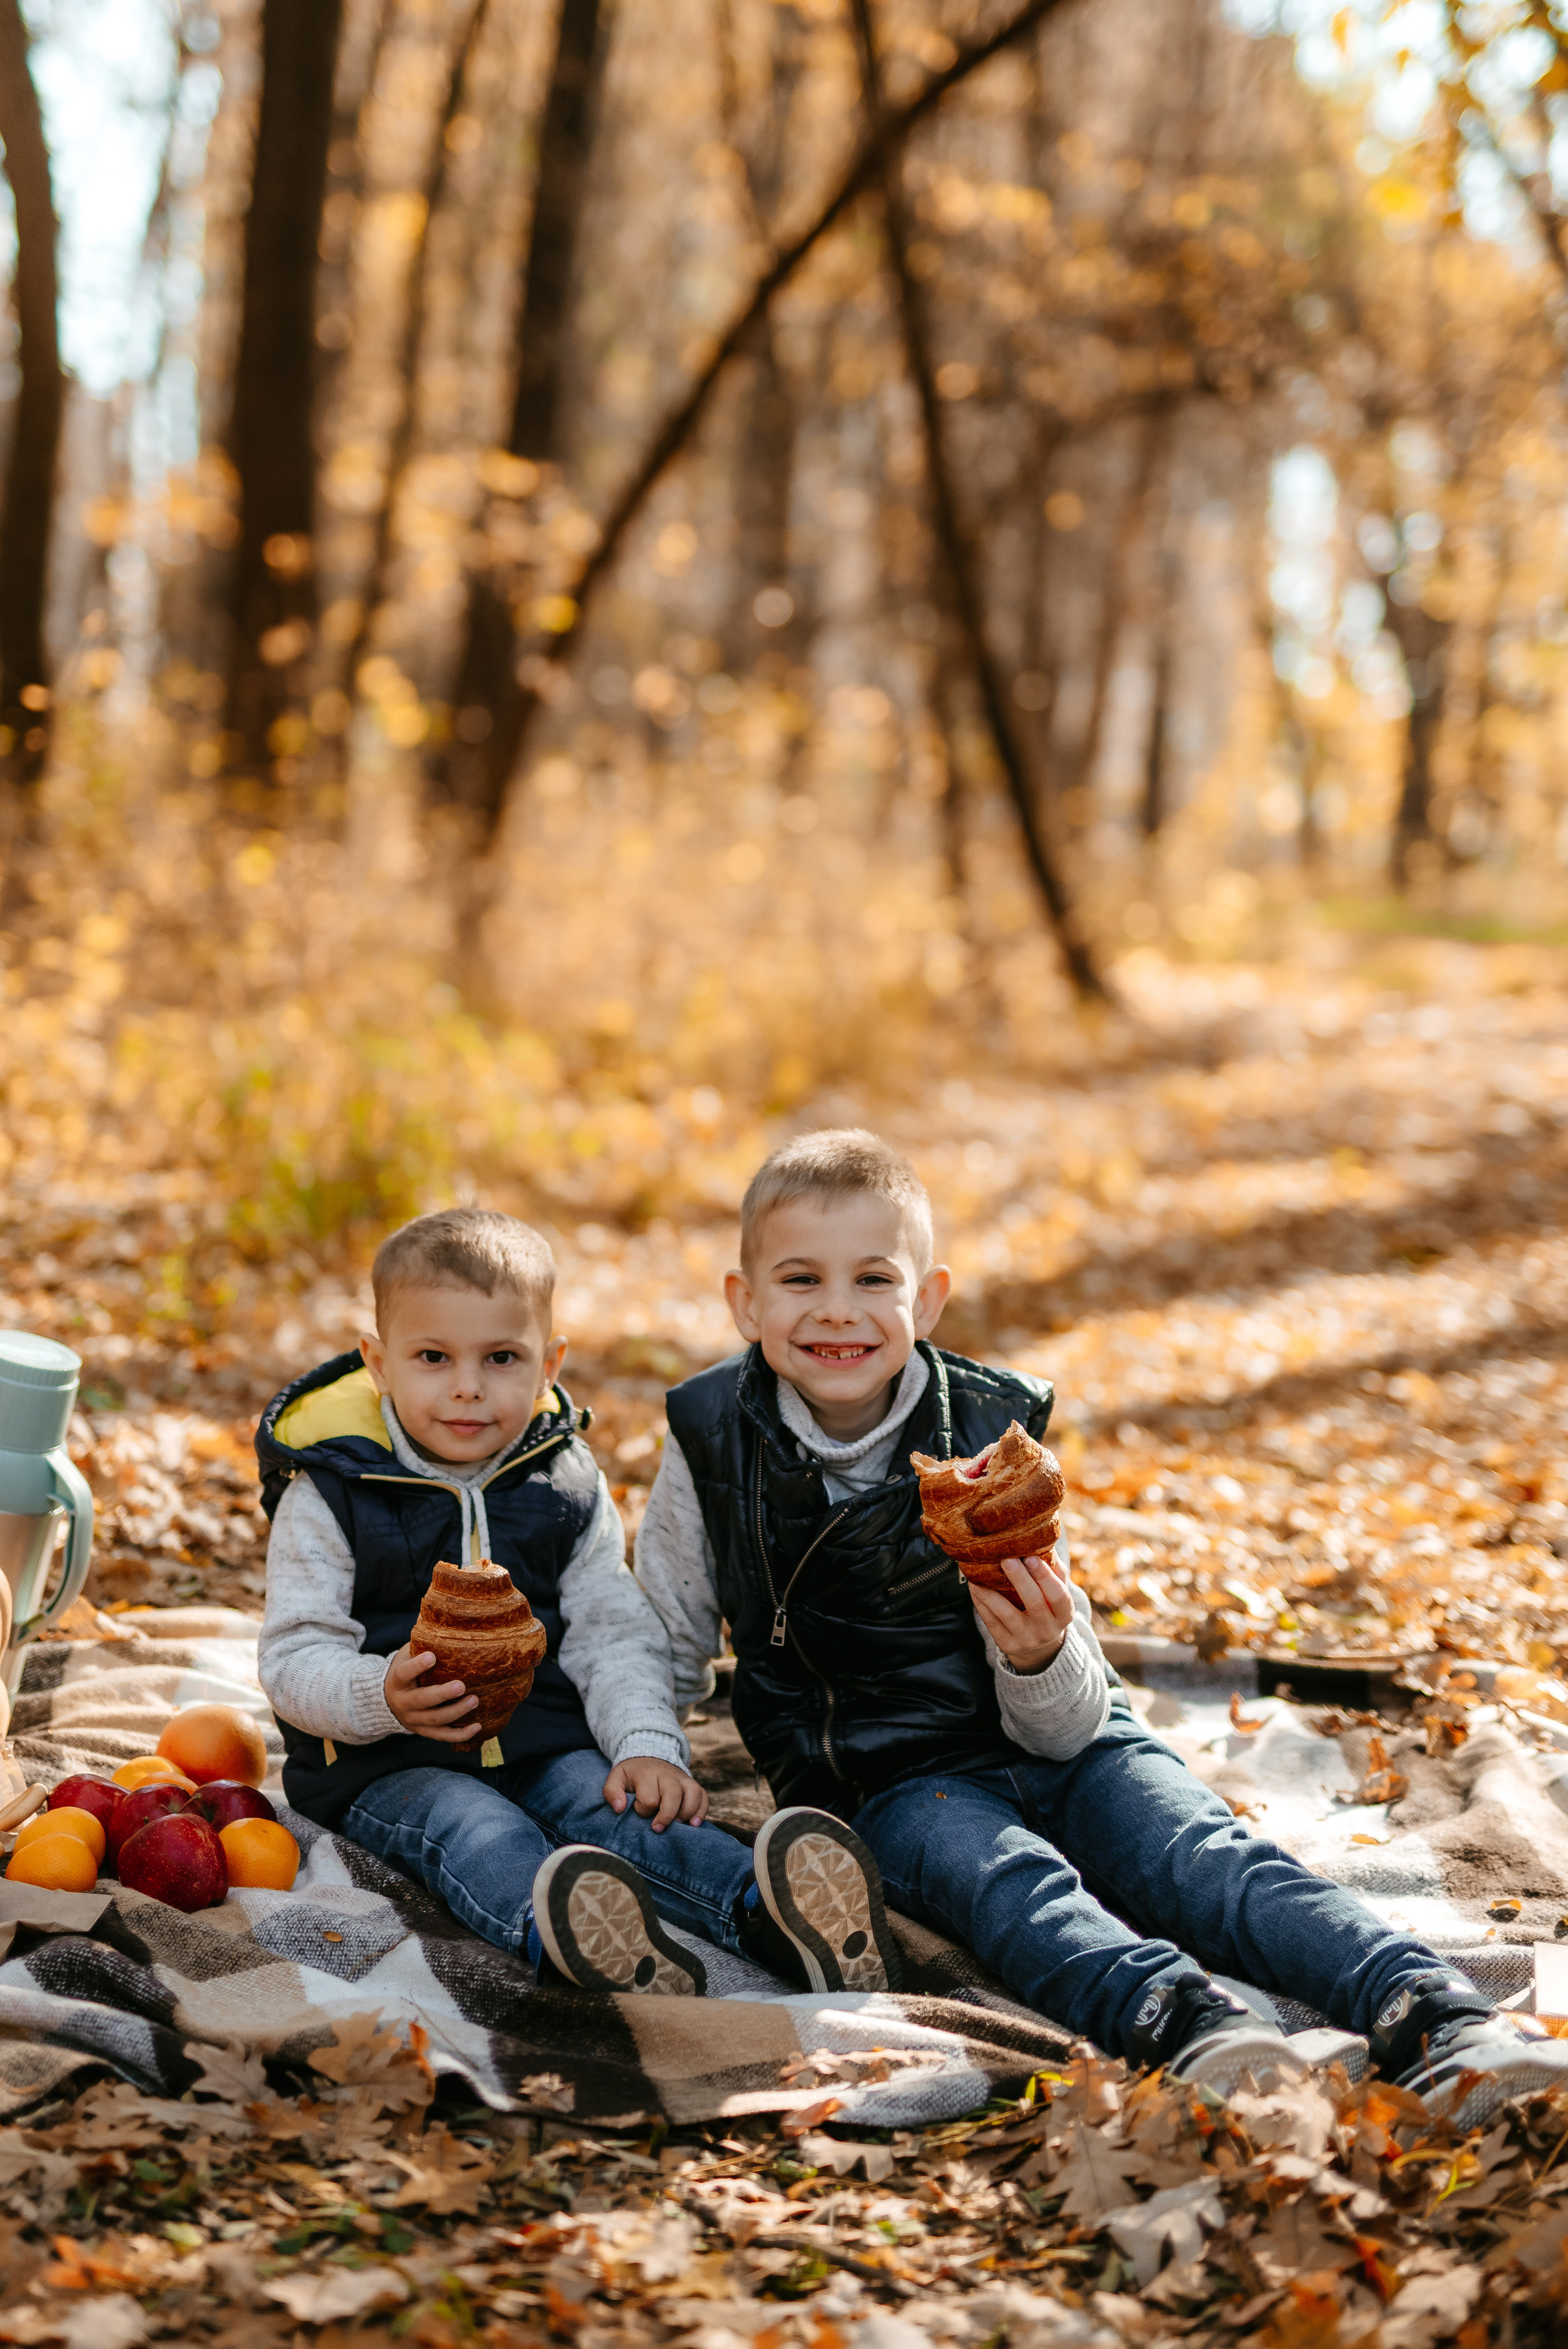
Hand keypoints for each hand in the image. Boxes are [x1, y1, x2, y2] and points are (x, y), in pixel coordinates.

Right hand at [383, 1645, 478, 1741]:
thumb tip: (442, 1624)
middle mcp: (403, 1703)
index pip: (404, 1673)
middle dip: (443, 1694)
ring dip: (457, 1712)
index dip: (417, 1666)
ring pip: (435, 1719)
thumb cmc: (404, 1671)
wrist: (387, 1701)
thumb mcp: (405, 1656)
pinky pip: (442, 1736)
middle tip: (462, 1685)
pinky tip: (477, 1727)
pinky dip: (460, 1734)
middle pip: (422, 1700)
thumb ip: (420, 1645)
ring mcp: (413, 1720)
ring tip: (475, 1700)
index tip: (432, 1656)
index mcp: (397, 1681)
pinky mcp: (423, 1731)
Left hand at [604, 1756, 709, 1831]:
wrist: (649, 1756)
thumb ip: (612, 1792)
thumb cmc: (632, 1774)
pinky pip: (703, 1796)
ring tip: (678, 1826)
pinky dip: (702, 1810)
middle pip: (673, 1795)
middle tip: (658, 1829)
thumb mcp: (616, 1778)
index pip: (649, 1798)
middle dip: (667, 1816)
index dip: (643, 1810)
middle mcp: (668, 1775)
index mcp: (647, 1774)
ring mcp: (682, 1779)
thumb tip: (619, 1808)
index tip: (638, 1811)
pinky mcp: (692, 1784)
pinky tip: (694, 1824)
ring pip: (693, 1794)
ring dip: (687, 1813)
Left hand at [970, 1553, 1075, 1675]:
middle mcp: (1047, 1630)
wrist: (1039, 1646)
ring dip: (991, 1592)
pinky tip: (974, 1586)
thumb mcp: (1057, 1592)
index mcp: (1064, 1615)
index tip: (1031, 1557)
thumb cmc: (1048, 1607)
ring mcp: (1027, 1640)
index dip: (1045, 1577)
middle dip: (1020, 1579)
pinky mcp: (1007, 1644)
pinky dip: (981, 1603)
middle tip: (1006, 1559)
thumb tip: (1044, 1541)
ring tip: (978, 1574)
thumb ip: (1054, 1570)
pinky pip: (991, 1622)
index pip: (1058, 1596)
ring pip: (1007, 1614)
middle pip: (1034, 1603)